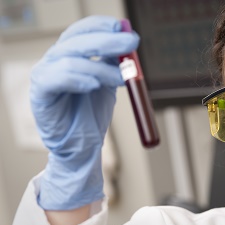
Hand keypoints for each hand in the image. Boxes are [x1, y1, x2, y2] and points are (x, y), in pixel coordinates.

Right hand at [30, 16, 138, 209]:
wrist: (81, 146)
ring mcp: (45, 75)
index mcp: (71, 54)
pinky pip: (57, 80)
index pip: (82, 30)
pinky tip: (93, 85)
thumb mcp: (108, 83)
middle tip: (131, 44)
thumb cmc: (92, 114)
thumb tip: (129, 43)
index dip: (102, 26)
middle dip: (107, 41)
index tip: (124, 28)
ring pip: (72, 60)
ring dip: (101, 68)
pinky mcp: (40, 94)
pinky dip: (77, 79)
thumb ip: (115, 63)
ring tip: (122, 79)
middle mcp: (55, 59)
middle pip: (78, 41)